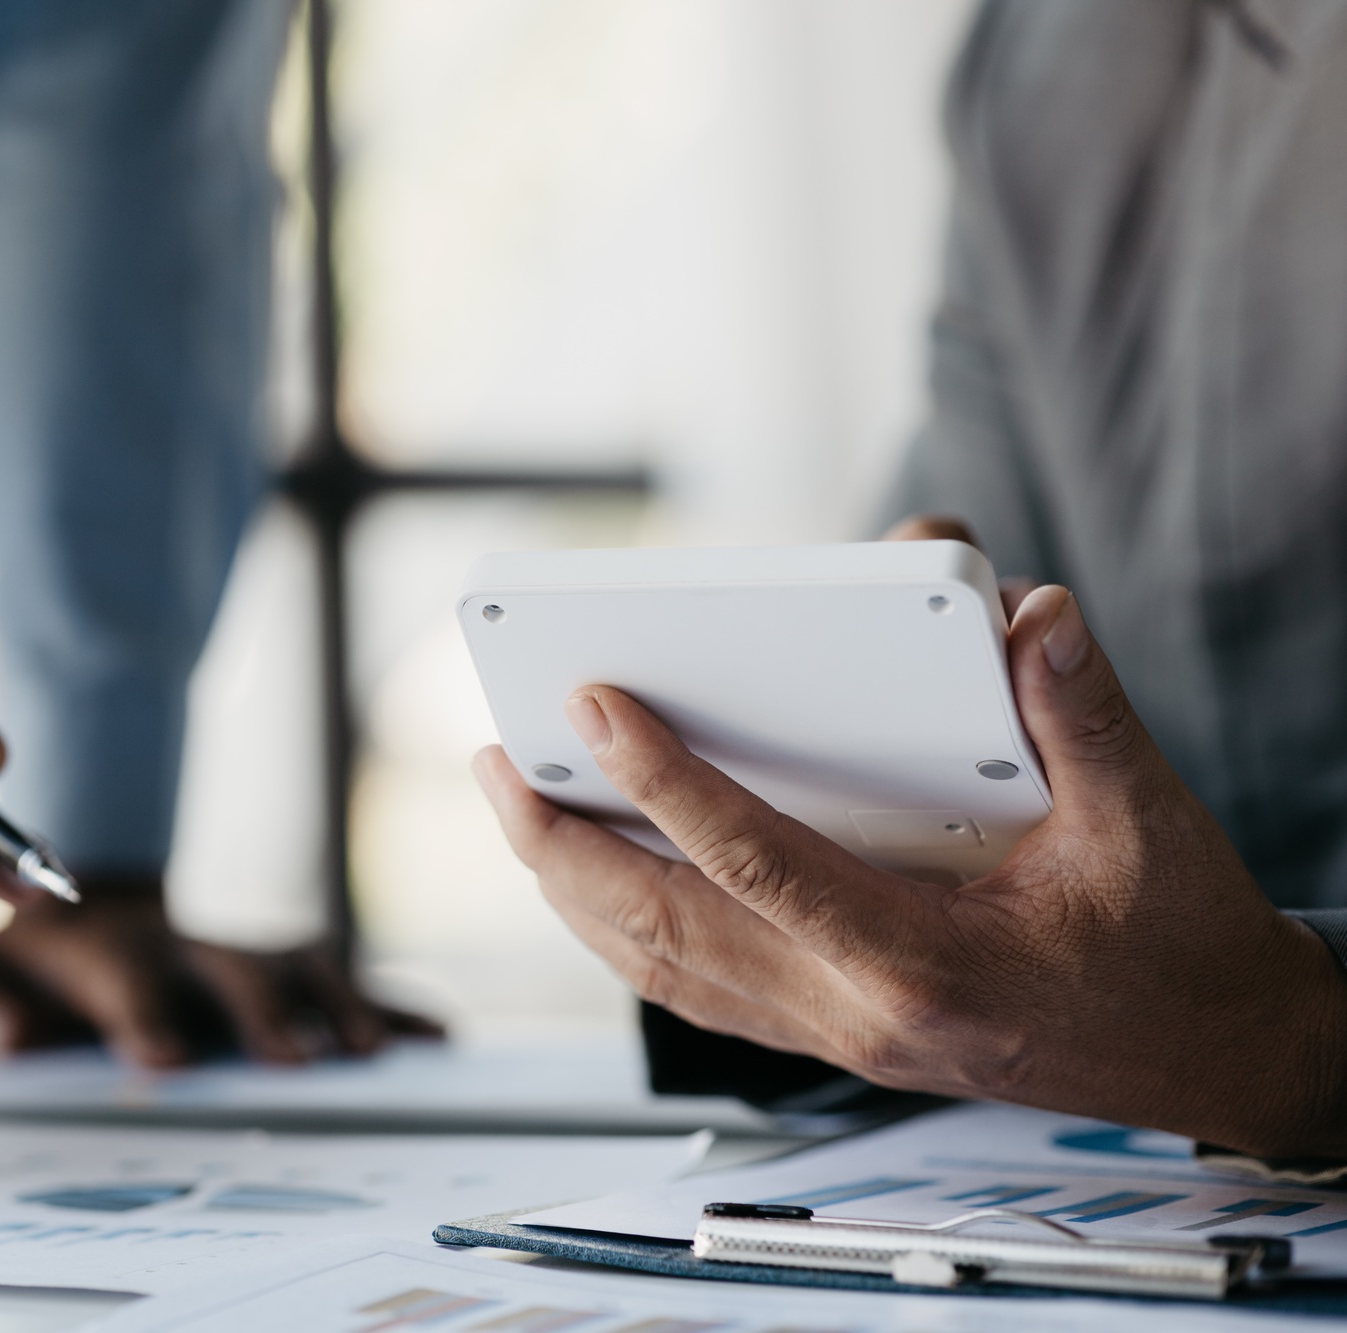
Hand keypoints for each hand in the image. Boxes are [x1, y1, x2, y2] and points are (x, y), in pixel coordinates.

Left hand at [0, 874, 442, 1066]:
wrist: (66, 883)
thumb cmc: (14, 953)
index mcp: (92, 942)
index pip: (118, 973)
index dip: (140, 1012)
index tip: (163, 1059)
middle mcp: (173, 937)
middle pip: (223, 967)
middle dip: (258, 1011)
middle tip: (290, 1060)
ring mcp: (229, 943)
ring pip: (291, 963)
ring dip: (332, 1003)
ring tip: (369, 1050)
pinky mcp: (272, 959)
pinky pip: (334, 973)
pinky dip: (384, 1001)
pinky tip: (432, 1035)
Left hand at [476, 581, 1346, 1156]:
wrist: (1211, 1059)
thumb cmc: (1176, 944)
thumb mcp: (1150, 824)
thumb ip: (1083, 715)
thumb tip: (1028, 614)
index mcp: (922, 964)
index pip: (755, 864)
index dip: (667, 780)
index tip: (595, 702)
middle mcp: (854, 1013)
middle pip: (663, 931)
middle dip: (559, 846)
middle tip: (492, 762)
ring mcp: (833, 1036)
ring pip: (661, 969)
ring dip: (573, 888)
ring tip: (513, 806)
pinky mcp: (831, 1035)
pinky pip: (694, 987)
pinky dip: (627, 929)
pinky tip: (597, 877)